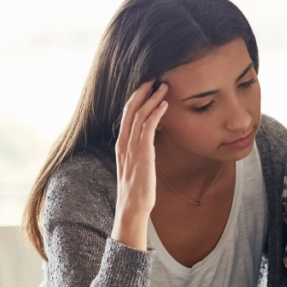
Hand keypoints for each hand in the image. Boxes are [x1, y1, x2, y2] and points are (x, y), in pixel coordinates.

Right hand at [112, 81, 168, 250]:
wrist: (132, 207)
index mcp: (121, 145)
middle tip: (155, 78)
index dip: (136, 99)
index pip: (127, 115)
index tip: (147, 87)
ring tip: (163, 86)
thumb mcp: (137, 167)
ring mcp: (131, 147)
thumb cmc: (137, 190)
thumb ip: (140, 153)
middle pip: (131, 109)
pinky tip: (165, 104)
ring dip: (152, 99)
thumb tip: (149, 144)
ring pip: (139, 115)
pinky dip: (156, 113)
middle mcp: (124, 142)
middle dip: (143, 92)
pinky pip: (148, 127)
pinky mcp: (142, 153)